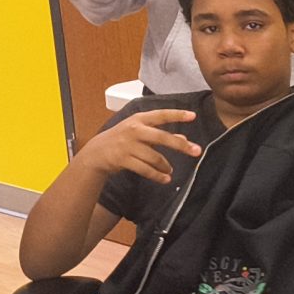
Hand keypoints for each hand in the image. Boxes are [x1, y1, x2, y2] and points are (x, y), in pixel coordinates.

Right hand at [82, 108, 203, 187]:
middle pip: (162, 137)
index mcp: (139, 119)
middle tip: (196, 151)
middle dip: (180, 145)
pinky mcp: (123, 159)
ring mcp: (128, 145)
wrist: (97, 152)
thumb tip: (184, 138)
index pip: (161, 115)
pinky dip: (157, 175)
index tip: (193, 116)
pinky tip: (165, 179)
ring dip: (166, 166)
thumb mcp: (140, 133)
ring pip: (155, 157)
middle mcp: (134, 130)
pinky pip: (145, 169)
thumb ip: (160, 134)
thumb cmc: (122, 140)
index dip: (177, 115)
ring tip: (170, 171)